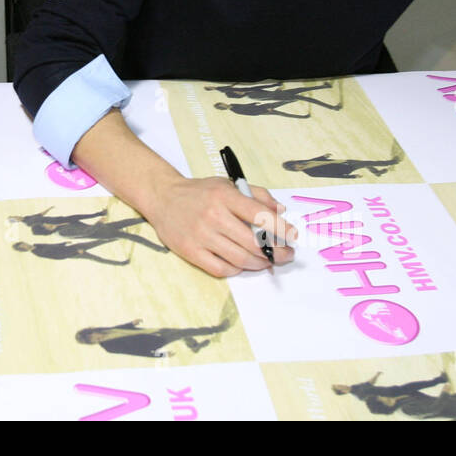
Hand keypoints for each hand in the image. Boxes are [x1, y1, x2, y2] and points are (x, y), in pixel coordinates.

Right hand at [145, 176, 296, 277]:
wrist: (162, 197)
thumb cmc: (199, 192)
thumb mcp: (228, 185)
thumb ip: (256, 195)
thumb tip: (280, 211)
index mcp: (225, 196)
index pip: (260, 215)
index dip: (281, 229)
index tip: (293, 237)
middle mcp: (213, 215)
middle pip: (253, 243)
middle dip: (276, 252)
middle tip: (286, 255)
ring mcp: (201, 235)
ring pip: (240, 259)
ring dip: (259, 263)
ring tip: (267, 261)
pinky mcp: (190, 251)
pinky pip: (221, 269)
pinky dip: (237, 270)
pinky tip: (242, 264)